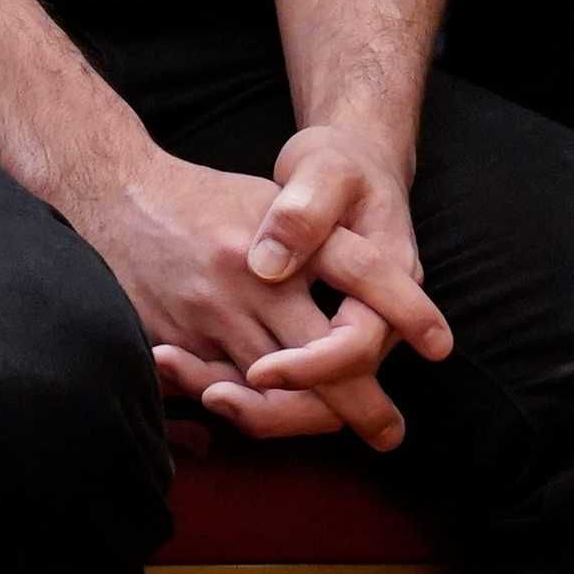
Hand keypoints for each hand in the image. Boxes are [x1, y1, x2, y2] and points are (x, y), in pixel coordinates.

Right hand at [66, 144, 409, 450]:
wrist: (117, 192)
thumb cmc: (207, 199)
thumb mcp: (270, 197)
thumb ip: (318, 239)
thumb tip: (373, 298)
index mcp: (287, 235)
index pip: (365, 274)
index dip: (407, 310)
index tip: (439, 346)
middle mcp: (253, 277)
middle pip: (323, 358)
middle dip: (361, 404)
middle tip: (390, 432)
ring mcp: (211, 313)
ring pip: (272, 389)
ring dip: (305, 416)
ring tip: (335, 430)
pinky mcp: (175, 339)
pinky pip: (221, 390)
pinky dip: (248, 407)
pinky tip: (266, 413)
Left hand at [212, 122, 458, 436]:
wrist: (351, 166)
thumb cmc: (340, 164)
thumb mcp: (327, 170)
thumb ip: (304, 211)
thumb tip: (270, 264)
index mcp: (389, 282)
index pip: (356, 348)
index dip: (311, 367)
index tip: (259, 370)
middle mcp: (372, 320)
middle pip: (336, 396)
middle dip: (276, 408)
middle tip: (211, 397)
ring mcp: (343, 334)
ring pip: (309, 400)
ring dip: (253, 405)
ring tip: (189, 384)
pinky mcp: (312, 337)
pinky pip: (284, 383)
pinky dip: (240, 385)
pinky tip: (184, 372)